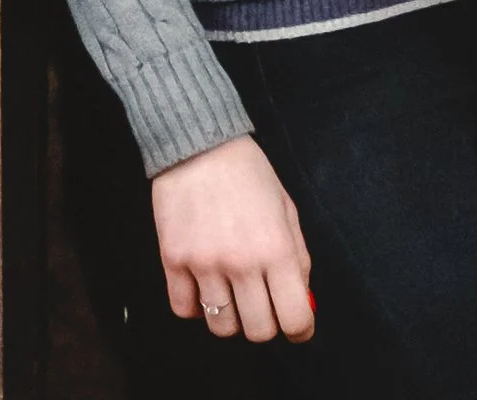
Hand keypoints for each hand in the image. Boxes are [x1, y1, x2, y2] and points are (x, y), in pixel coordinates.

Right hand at [152, 134, 314, 343]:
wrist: (200, 145)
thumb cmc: (249, 174)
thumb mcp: (286, 209)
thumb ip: (297, 257)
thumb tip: (302, 301)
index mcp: (276, 248)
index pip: (294, 316)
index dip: (300, 328)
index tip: (299, 327)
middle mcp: (241, 262)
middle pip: (258, 331)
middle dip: (266, 324)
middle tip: (265, 306)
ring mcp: (205, 265)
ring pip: (221, 326)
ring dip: (231, 316)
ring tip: (233, 292)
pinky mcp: (174, 262)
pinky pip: (185, 310)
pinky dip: (197, 307)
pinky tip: (205, 286)